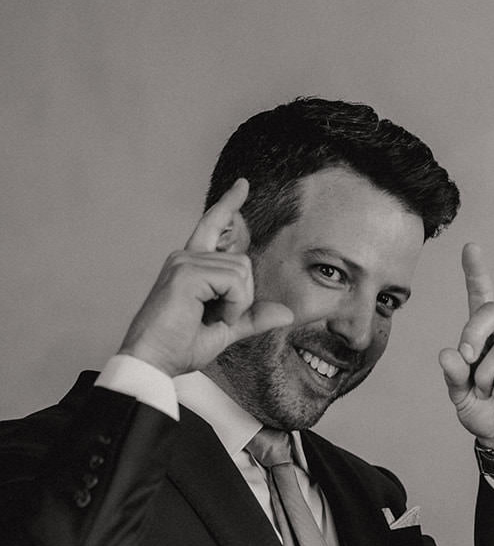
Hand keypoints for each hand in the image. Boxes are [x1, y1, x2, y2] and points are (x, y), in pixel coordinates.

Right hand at [117, 180, 293, 376]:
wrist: (155, 361)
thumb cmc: (180, 346)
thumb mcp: (226, 330)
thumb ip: (253, 317)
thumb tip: (286, 313)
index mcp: (192, 265)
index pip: (213, 225)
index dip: (229, 205)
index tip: (243, 185)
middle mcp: (186, 257)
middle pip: (243, 262)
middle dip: (242, 298)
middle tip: (216, 318)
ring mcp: (184, 262)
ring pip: (241, 273)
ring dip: (236, 304)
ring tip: (209, 319)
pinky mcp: (186, 273)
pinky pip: (234, 282)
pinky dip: (232, 305)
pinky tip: (210, 317)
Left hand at [438, 243, 493, 454]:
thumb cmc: (483, 411)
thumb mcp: (459, 395)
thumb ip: (453, 375)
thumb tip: (448, 354)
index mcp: (485, 338)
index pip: (481, 299)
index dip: (477, 273)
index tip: (471, 247)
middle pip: (493, 311)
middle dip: (473, 333)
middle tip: (467, 358)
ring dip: (486, 376)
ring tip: (488, 392)